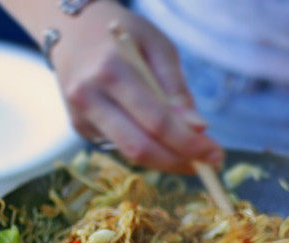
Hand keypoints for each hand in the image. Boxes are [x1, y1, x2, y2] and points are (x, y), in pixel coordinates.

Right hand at [50, 1, 222, 172]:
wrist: (72, 31)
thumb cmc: (124, 34)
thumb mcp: (158, 47)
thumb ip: (176, 88)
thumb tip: (197, 128)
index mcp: (110, 70)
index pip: (155, 121)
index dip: (188, 143)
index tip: (216, 154)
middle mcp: (88, 97)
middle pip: (139, 147)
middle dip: (178, 161)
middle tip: (207, 165)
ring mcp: (80, 116)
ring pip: (129, 154)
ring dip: (165, 161)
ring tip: (191, 156)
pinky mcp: (79, 127)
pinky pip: (120, 147)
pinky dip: (146, 149)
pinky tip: (161, 140)